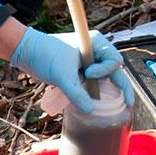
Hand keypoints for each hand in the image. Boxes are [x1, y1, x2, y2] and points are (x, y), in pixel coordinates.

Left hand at [11, 28, 134, 112]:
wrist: (26, 52)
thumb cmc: (45, 54)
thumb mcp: (62, 75)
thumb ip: (76, 93)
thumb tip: (89, 110)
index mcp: (95, 44)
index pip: (114, 60)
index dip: (105, 71)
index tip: (88, 73)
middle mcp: (94, 52)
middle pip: (114, 71)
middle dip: (119, 86)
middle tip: (128, 104)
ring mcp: (87, 62)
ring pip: (103, 79)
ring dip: (104, 90)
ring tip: (113, 107)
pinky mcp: (78, 71)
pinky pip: (92, 83)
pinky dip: (93, 92)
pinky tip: (94, 103)